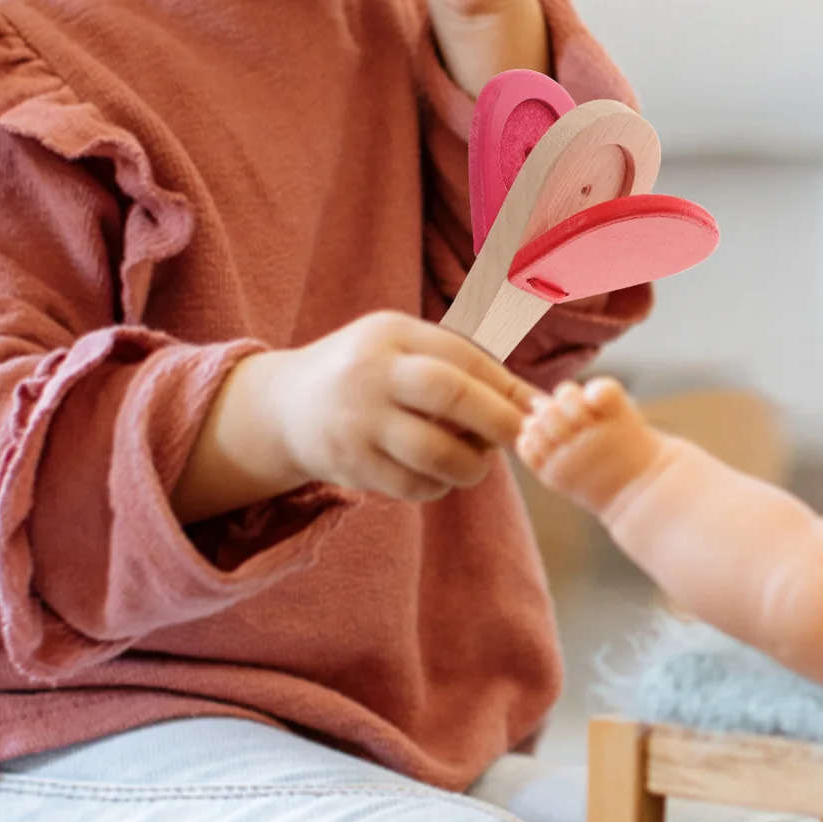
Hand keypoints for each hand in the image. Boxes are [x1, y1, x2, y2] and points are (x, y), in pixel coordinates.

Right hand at [173, 313, 541, 520]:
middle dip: (499, 420)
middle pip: (450, 393)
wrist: (285, 407)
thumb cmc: (369, 375)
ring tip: (476, 461)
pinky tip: (439, 476)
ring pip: (435, 451)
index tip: (538, 409)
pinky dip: (439, 486)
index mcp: (392, 334)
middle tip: (523, 439)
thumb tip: (536, 402)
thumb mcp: (403, 348)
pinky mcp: (349, 464)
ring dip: (471, 465)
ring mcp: (357, 420)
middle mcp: (372, 372)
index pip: (463, 356)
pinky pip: (412, 485)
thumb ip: (462, 365)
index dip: (508, 385)